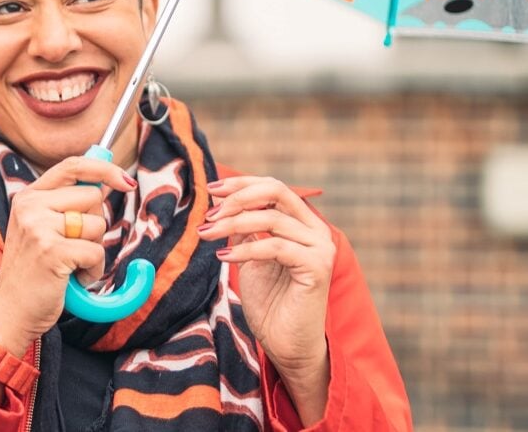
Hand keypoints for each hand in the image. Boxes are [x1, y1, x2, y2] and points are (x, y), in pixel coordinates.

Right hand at [0, 156, 136, 357]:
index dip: (104, 168)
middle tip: (73, 246)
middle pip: (93, 196)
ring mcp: (39, 227)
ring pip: (97, 224)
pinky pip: (96, 252)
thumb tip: (106, 181)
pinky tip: (72, 279)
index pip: (73, 165)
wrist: (10, 313)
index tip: (126, 181)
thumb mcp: (40, 227)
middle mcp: (31, 206)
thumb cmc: (34, 271)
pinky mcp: (52, 251)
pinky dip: (93, 270)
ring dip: (94, 250)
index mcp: (29, 196)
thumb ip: (65, 204)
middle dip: (94, 224)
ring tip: (70, 265)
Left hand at [198, 176, 334, 423]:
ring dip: (232, 223)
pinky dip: (245, 249)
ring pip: (271, 219)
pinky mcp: (317, 267)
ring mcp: (320, 247)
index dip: (241, 184)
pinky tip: (223, 257)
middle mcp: (316, 230)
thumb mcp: (250, 254)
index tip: (211, 189)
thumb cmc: (269, 301)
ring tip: (207, 234)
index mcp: (302, 222)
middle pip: (277, 191)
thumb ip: (244, 227)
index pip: (273, 187)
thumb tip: (220, 199)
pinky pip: (275, 246)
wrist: (286, 344)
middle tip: (210, 212)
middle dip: (238, 197)